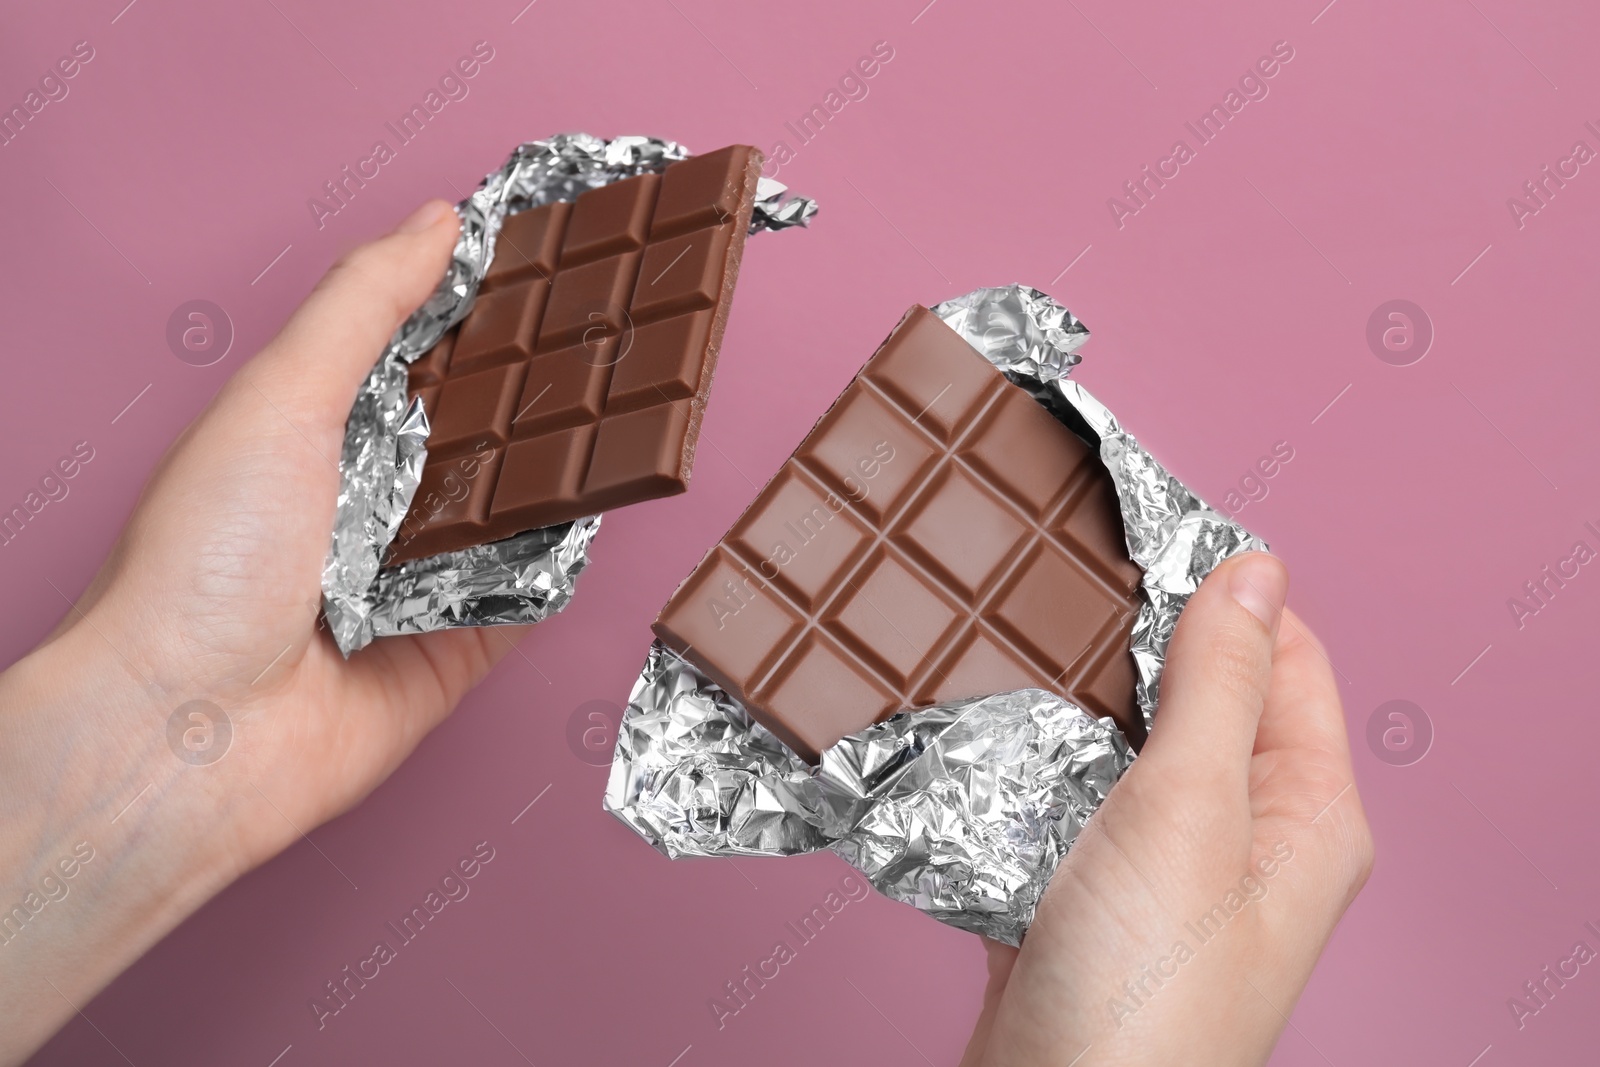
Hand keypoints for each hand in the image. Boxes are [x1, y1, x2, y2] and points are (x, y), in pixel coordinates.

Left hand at [0, 200, 528, 1063]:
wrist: (191, 733)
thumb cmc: (203, 563)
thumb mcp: (279, 398)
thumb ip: (364, 306)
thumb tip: (439, 222)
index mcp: (321, 430)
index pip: (420, 351)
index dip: (482, 305)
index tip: (552, 257)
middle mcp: (372, 502)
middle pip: (478, 431)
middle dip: (539, 389)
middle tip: (612, 331)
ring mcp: (417, 579)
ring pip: (514, 510)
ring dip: (559, 472)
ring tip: (626, 406)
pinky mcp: (457, 650)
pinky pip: (531, 596)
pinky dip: (561, 563)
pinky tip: (597, 516)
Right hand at [960, 552, 1373, 1066]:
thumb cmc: (1143, 995)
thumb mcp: (1189, 811)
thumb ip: (1219, 684)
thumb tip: (1257, 570)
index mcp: (1304, 811)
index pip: (1285, 655)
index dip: (1221, 589)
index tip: (1140, 530)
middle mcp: (1246, 839)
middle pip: (1198, 698)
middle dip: (1130, 640)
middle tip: (1053, 576)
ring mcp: (1163, 873)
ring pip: (1122, 749)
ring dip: (1073, 700)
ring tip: (1008, 638)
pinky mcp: (1089, 899)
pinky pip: (1066, 801)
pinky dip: (1029, 763)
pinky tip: (983, 733)